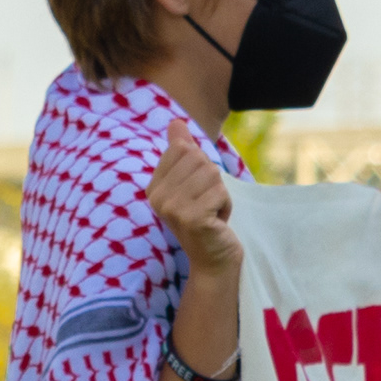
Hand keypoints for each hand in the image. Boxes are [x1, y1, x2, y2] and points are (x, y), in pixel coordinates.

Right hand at [147, 121, 240, 285]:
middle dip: (211, 181)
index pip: (184, 149)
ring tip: (210, 213)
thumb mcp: (191, 182)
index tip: (196, 193)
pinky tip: (215, 222)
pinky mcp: (192, 218)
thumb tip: (175, 122)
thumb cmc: (204, 217)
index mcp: (154, 187)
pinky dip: (225, 205)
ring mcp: (173, 208)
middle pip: (199, 159)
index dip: (200, 167)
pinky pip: (220, 192)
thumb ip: (181, 151)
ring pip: (211, 174)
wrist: (212, 258)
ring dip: (220, 193)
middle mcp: (158, 197)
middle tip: (205, 204)